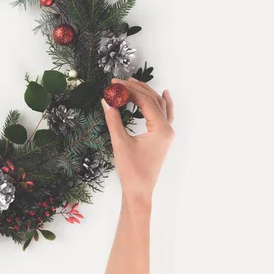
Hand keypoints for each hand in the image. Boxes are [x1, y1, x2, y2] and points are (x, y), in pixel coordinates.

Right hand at [101, 78, 173, 204]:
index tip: (113, 85)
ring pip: (160, 106)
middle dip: (136, 89)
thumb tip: (106, 100)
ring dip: (147, 93)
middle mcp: (167, 129)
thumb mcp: (120, 143)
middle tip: (118, 82)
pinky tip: (164, 93)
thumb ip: (114, 120)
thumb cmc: (131, 170)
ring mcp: (166, 133)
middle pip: (153, 101)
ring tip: (133, 83)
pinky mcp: (162, 138)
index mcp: (161, 129)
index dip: (128, 91)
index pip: (145, 102)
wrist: (139, 190)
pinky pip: (166, 115)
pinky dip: (164, 103)